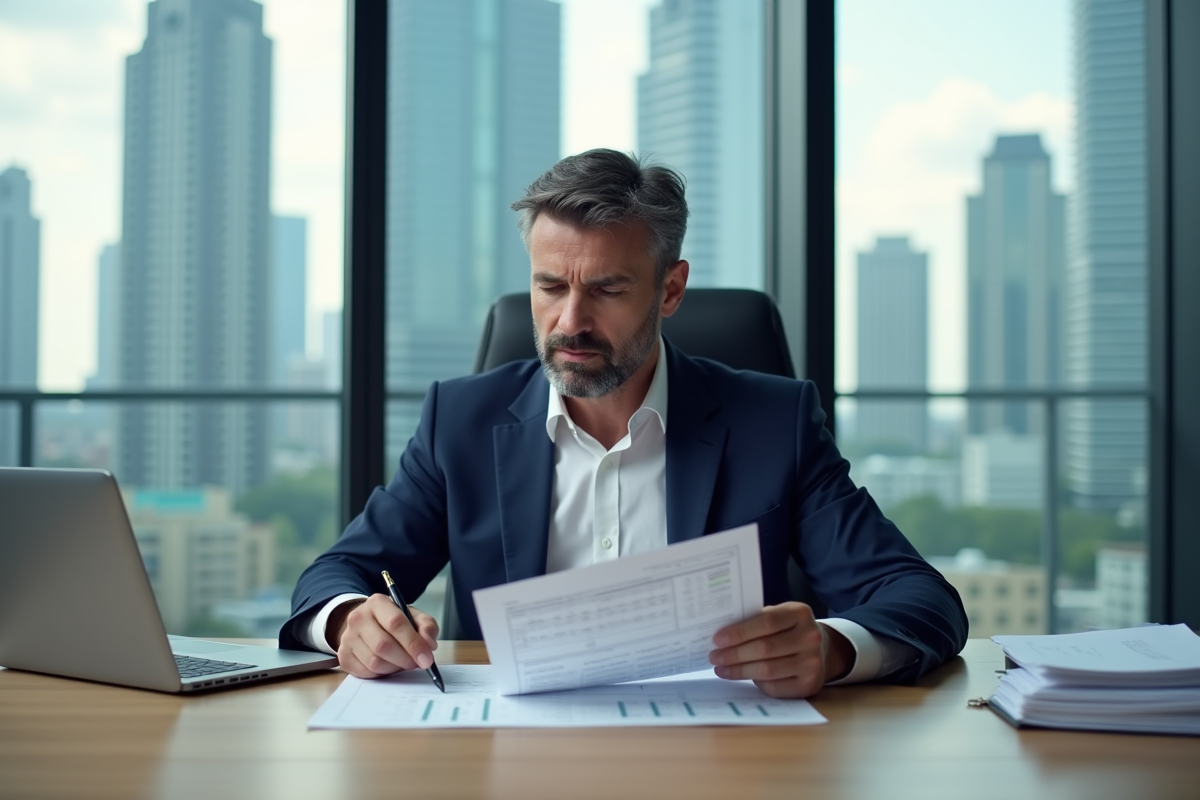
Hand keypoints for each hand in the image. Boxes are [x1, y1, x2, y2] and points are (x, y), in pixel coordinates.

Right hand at [327, 593, 439, 678]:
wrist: (366, 624)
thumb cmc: (393, 621)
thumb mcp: (414, 617)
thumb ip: (427, 627)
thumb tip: (429, 646)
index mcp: (377, 603)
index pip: (396, 623)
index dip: (413, 643)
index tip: (426, 659)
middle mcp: (358, 618)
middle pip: (383, 645)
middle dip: (405, 659)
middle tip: (417, 663)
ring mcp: (347, 637)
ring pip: (374, 662)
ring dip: (394, 668)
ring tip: (402, 662)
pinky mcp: (343, 656)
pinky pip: (365, 672)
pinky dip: (381, 674)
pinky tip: (388, 665)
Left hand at [708, 602, 853, 697]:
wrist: (822, 649)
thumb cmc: (789, 630)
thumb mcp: (779, 616)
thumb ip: (756, 620)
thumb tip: (722, 634)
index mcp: (800, 614)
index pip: (766, 622)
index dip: (740, 632)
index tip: (717, 639)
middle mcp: (810, 637)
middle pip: (765, 648)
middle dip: (734, 654)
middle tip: (715, 657)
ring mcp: (812, 663)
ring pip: (767, 670)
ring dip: (739, 671)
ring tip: (721, 669)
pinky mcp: (809, 684)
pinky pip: (774, 686)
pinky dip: (754, 683)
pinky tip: (741, 677)